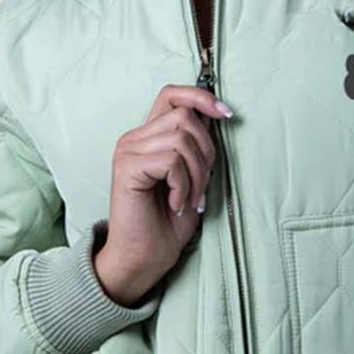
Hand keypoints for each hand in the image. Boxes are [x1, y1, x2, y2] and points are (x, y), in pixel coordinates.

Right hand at [93, 83, 232, 305]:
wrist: (145, 258)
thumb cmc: (167, 224)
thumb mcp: (192, 178)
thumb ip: (196, 148)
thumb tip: (216, 118)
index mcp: (148, 137)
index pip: (172, 94)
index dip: (201, 97)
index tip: (226, 114)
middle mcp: (134, 138)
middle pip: (185, 117)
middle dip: (206, 152)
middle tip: (202, 188)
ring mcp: (127, 150)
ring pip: (181, 138)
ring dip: (197, 174)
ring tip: (189, 200)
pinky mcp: (126, 167)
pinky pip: (171, 161)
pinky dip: (183, 185)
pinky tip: (175, 204)